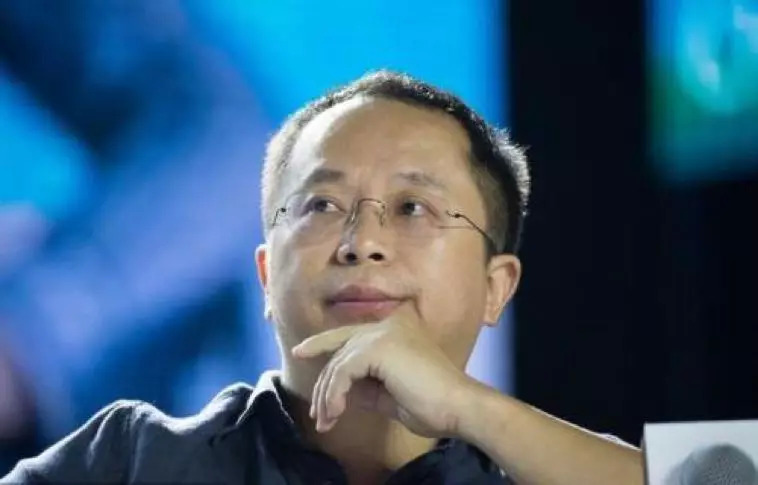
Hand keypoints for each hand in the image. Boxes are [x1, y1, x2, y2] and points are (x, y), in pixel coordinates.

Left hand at [291, 307, 476, 436]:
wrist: (458, 407)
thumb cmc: (432, 404)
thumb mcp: (388, 395)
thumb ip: (365, 386)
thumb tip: (341, 389)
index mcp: (396, 329)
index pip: (350, 334)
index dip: (321, 342)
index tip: (299, 353)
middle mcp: (388, 324)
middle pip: (340, 348)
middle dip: (324, 384)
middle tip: (318, 416)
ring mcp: (383, 332)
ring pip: (339, 362)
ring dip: (328, 395)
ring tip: (326, 421)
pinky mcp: (379, 346)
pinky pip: (343, 371)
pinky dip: (335, 394)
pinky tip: (337, 413)